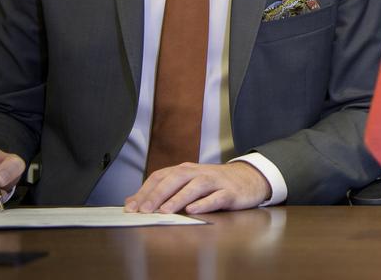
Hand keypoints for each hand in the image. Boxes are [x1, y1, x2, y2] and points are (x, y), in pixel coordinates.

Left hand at [124, 161, 271, 214]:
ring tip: (165, 211)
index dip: (145, 191)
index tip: (131, 207)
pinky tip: (193, 210)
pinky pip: (217, 197)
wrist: (249, 179)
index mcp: (185, 170)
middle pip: (176, 178)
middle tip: (144, 210)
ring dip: (179, 198)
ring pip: (195, 186)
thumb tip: (132, 201)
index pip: (161, 176)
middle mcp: (198, 172)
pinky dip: (204, 203)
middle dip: (158, 194)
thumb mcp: (188, 184)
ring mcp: (215, 181)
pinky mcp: (230, 192)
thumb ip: (162, 191)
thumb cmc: (214, 184)